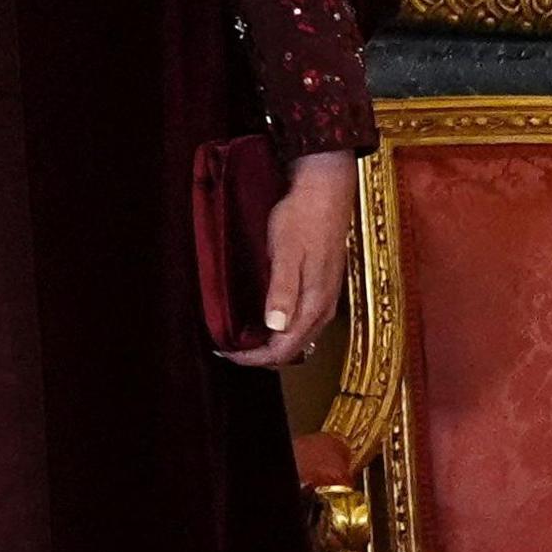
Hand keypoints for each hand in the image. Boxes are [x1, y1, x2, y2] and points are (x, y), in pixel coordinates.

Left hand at [226, 149, 355, 369]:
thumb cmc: (301, 220)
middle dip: (261, 355)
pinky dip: (282, 330)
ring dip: (271, 344)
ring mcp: (325, 299)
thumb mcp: (286, 253)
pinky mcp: (322, 288)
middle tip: (227, 347)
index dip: (255, 357)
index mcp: (314, 304)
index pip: (285, 348)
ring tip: (241, 337)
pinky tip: (264, 320)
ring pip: (299, 337)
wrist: (325, 194)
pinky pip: (303, 322)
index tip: (226, 352)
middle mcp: (323, 308)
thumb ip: (282, 290)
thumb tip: (275, 327)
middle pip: (293, 348)